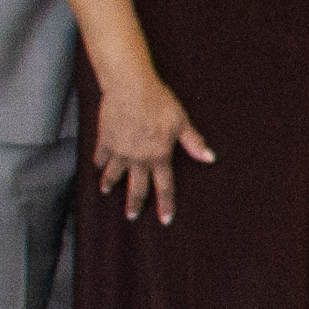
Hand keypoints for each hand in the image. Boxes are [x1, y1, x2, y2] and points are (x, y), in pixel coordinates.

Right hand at [91, 70, 210, 222]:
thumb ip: (194, 142)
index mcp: (159, 156)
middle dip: (134, 204)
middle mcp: (138, 158)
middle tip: (131, 216)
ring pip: (113, 174)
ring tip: (106, 191)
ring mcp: (120, 151)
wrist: (130, 88)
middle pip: (136, 187)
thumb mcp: (181, 122)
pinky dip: (99, 162)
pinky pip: (101, 156)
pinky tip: (98, 166)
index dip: (166, 204)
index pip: (165, 186)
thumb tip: (210, 158)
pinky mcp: (105, 140)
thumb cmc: (159, 102)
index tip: (165, 220)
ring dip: (110, 184)